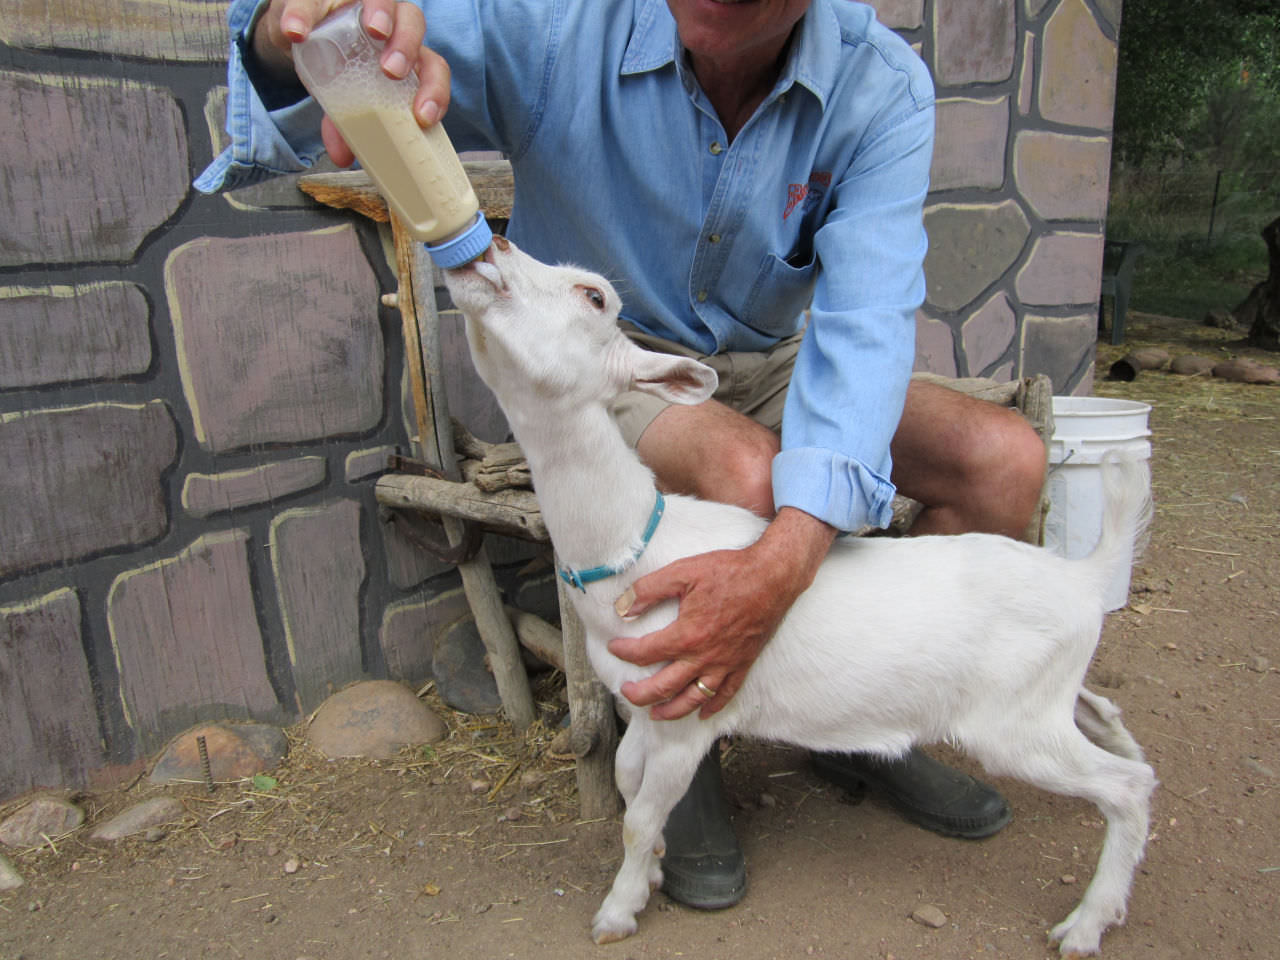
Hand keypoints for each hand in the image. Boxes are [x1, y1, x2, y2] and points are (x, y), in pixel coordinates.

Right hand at [250, 0, 451, 165]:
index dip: (434, 90)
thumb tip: (343, 157)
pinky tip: (296, 32)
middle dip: (408, 46)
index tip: (423, 116)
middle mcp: (390, 23)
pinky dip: (304, 13)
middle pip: (414, 23)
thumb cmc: (336, 67)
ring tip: (372, 30)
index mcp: (406, 54)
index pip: (432, 67)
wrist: (298, 35)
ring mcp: (359, 3)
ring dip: (381, 12)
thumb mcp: (342, 99)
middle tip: (393, 70)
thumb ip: (345, 125)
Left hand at [608, 508, 835, 720]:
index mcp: (686, 635)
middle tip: (626, 692)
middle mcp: (703, 657)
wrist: (772, 577)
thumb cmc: (729, 572)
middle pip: (664, 686)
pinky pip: (725, 694)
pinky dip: (712, 707)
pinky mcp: (742, 664)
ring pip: (693, 699)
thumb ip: (648, 590)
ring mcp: (724, 664)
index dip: (625, 652)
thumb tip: (623, 608)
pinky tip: (701, 713)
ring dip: (671, 710)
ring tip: (656, 714)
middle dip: (640, 694)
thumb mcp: (682, 572)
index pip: (645, 653)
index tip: (615, 647)